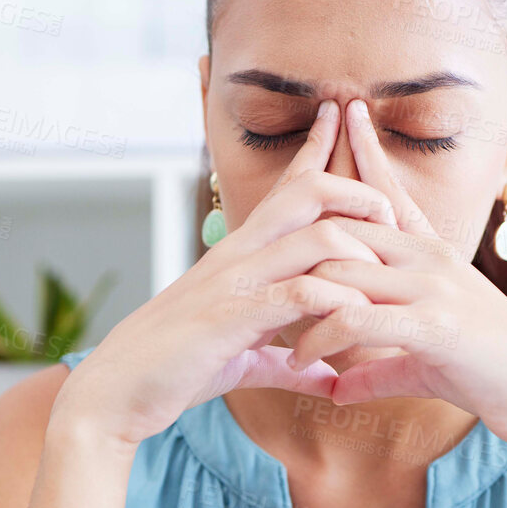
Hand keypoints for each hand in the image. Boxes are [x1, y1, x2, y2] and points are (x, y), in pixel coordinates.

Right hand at [46, 100, 405, 447]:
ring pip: (317, 238)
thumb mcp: (241, 360)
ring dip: (361, 255)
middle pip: (310, 193)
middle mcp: (238, 256)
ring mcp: (235, 282)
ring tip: (381, 284)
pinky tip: (354, 328)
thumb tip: (329, 378)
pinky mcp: (233, 317)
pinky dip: (337, 307)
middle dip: (360, 196)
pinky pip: (302, 294)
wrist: (115, 393)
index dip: (314, 149)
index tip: (338, 115)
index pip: (285, 188)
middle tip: (391, 220)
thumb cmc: (173, 371)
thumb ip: (285, 360)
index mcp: (239, 255)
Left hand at [286, 99, 506, 454]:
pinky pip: (356, 318)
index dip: (366, 155)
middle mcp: (431, 261)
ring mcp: (433, 289)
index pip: (392, 195)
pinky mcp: (432, 325)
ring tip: (270, 331)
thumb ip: (379, 366)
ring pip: (343, 272)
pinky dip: (320, 338)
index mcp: (433, 257)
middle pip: (348, 229)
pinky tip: (299, 360)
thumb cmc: (491, 376)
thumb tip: (337, 386)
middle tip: (254, 270)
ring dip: (299, 302)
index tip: (344, 116)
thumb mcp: (425, 363)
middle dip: (299, 240)